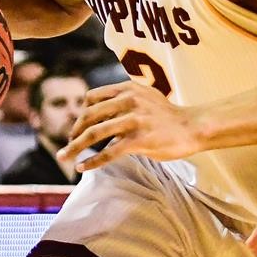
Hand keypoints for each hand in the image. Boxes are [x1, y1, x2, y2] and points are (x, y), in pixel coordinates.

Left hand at [61, 82, 204, 172]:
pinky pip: (109, 152)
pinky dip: (92, 161)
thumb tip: (100, 112)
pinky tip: (82, 166)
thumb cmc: (168, 116)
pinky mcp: (139, 140)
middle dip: (73, 131)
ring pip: (94, 134)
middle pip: (88, 115)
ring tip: (63, 157)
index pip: (92, 98)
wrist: (194, 127)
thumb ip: (124, 100)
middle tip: (68, 144)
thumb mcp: (145, 97)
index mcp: (128, 89)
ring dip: (74, 147)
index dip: (81, 113)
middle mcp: (128, 101)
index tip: (77, 127)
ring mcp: (133, 120)